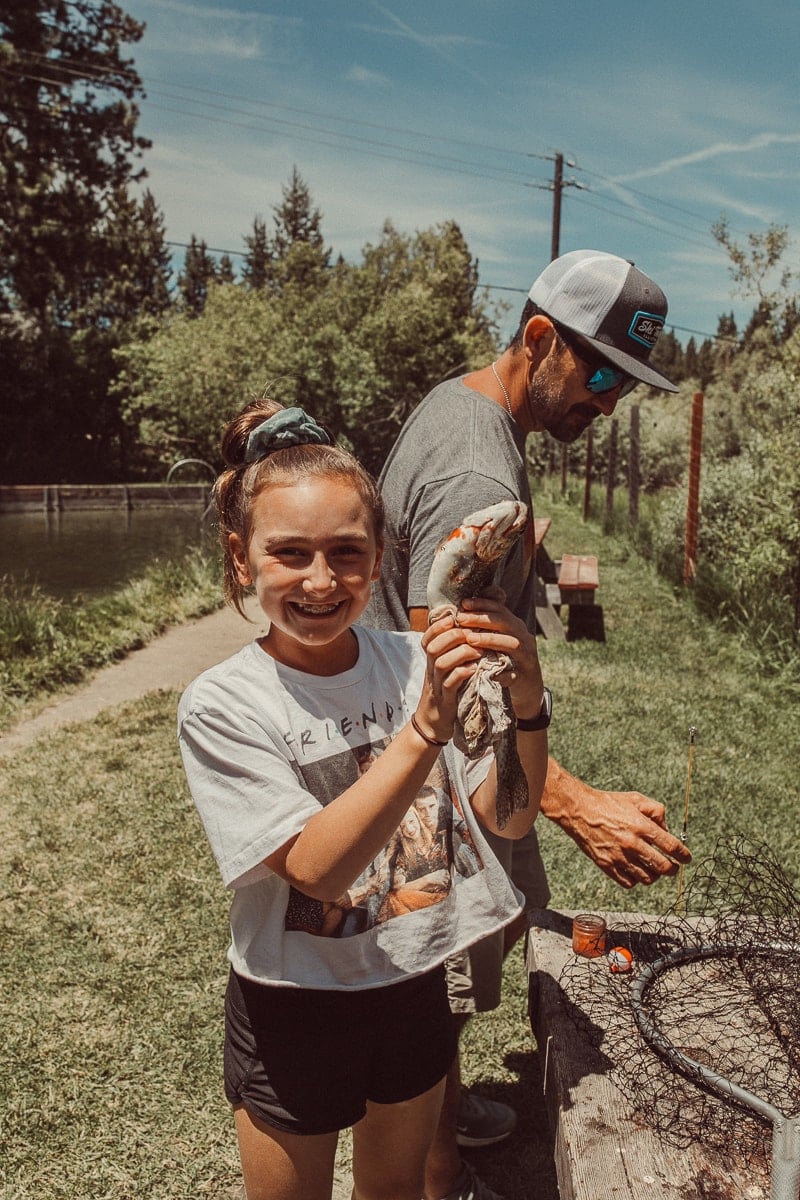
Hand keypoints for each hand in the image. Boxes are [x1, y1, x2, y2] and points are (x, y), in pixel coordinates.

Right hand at [416, 610, 481, 741]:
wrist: (434, 723)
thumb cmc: (446, 692)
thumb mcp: (445, 670)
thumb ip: (451, 652)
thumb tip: (466, 630)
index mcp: (431, 661)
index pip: (427, 638)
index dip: (438, 626)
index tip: (453, 617)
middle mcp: (431, 671)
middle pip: (433, 647)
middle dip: (452, 636)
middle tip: (471, 634)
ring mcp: (437, 686)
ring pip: (441, 663)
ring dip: (460, 653)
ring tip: (477, 652)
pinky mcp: (445, 700)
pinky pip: (450, 684)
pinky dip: (462, 673)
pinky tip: (474, 669)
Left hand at [454, 596, 543, 716]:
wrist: (526, 686)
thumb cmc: (505, 659)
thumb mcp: (499, 639)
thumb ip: (487, 626)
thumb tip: (463, 608)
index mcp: (516, 627)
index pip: (500, 610)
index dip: (482, 604)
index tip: (463, 604)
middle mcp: (524, 638)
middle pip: (505, 623)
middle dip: (481, 619)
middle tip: (461, 619)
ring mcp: (526, 657)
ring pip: (513, 644)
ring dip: (490, 639)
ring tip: (470, 639)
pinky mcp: (524, 676)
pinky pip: (513, 674)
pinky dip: (501, 673)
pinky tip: (486, 671)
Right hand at [544, 765, 691, 887]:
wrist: (579, 810)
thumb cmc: (608, 803)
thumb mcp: (636, 799)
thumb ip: (656, 811)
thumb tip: (667, 830)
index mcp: (641, 826)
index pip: (671, 847)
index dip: (684, 855)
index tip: (687, 859)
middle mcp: (632, 843)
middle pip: (663, 867)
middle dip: (672, 869)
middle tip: (672, 867)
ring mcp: (619, 857)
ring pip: (647, 878)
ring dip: (654, 875)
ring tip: (652, 867)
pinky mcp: (607, 865)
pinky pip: (629, 883)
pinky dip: (636, 880)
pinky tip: (635, 870)